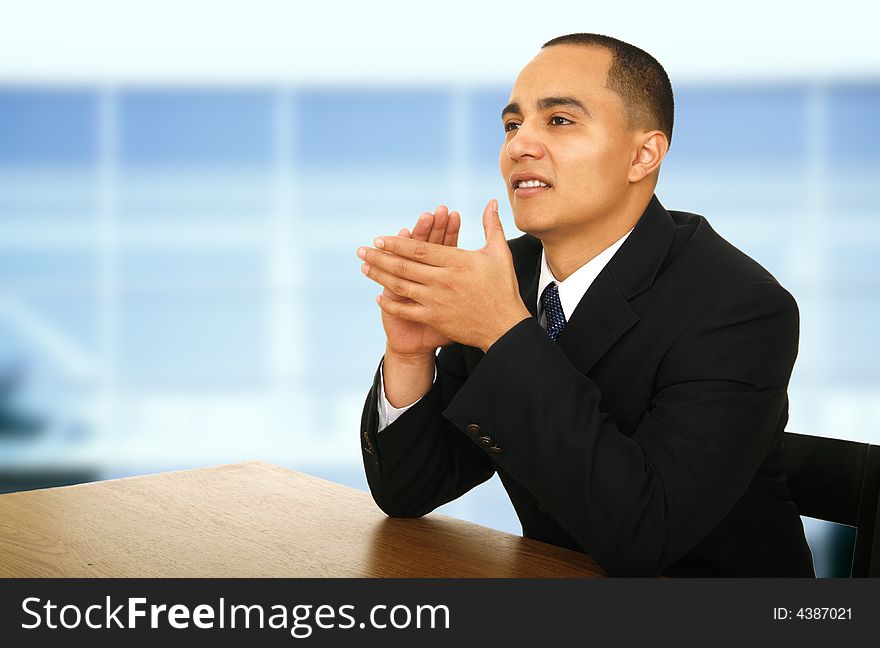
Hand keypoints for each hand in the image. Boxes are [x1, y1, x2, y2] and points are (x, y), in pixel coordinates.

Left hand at [359, 200, 530, 351]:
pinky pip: (406, 310)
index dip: (397, 243)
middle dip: (379, 257)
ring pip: (400, 286)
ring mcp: (436, 300)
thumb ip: (492, 226)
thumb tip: (492, 202)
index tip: (380, 239)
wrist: (505, 327)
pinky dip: (391, 303)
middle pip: (404, 266)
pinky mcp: (435, 318)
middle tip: (362, 250)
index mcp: (456, 261)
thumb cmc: (503, 288)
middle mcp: (442, 280)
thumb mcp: (499, 254)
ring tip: (364, 267)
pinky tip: (379, 296)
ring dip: (380, 276)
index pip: (419, 249)